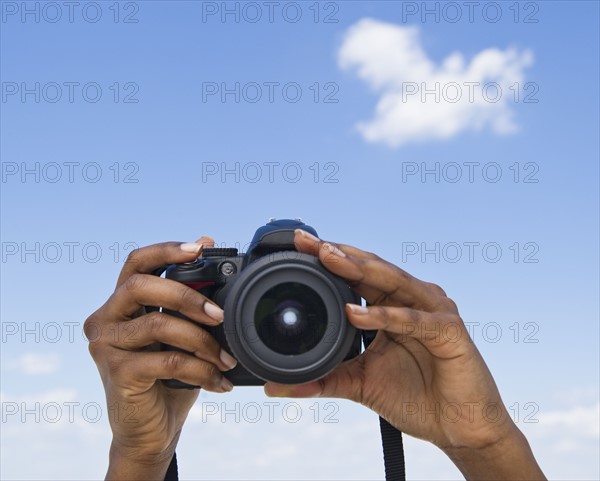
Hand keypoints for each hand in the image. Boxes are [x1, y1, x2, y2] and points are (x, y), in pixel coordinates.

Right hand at [84, 238, 237, 480]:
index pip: (136, 263)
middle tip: (220, 314)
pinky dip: (200, 369)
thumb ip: (188, 297)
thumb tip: (206, 242)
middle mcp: (105, 319)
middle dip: (187, 296)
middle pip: (141, 285)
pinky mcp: (116, 372)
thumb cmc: (168, 378)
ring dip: (202, 340)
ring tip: (226, 359)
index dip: (166, 250)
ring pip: (158, 324)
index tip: (200, 248)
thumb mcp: (180, 334)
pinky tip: (218, 381)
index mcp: (121, 304)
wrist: (151, 432)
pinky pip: (168, 360)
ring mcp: (106, 346)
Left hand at [265, 230, 545, 479]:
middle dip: (337, 254)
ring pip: (392, 282)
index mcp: (391, 305)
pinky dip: (384, 315)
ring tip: (328, 258)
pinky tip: (355, 314)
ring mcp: (432, 310)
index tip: (297, 246)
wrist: (459, 428)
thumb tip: (274, 387)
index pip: (355, 275)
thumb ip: (322, 379)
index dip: (328, 260)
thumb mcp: (359, 384)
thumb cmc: (415, 398)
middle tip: (306, 242)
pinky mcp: (449, 330)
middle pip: (371, 269)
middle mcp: (411, 299)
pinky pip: (413, 320)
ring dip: (359, 270)